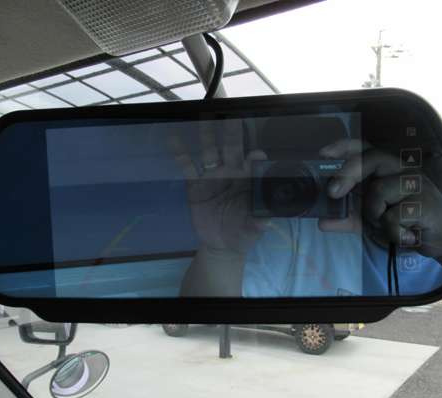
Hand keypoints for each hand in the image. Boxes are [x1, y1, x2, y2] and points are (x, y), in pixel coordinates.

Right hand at [169, 120, 269, 256]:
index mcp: (248, 180)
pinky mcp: (195, 184)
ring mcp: (213, 176)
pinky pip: (188, 166)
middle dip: (231, 129)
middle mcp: (231, 172)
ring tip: (204, 114)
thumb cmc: (243, 233)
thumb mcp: (252, 229)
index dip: (254, 156)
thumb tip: (267, 220)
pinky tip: (174, 139)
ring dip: (207, 134)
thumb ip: (258, 223)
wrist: (222, 244)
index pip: (253, 162)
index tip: (255, 154)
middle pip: (231, 147)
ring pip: (210, 150)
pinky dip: (181, 153)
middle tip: (230, 110)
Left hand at [318, 139, 441, 271]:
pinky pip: (392, 217)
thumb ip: (348, 218)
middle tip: (332, 192)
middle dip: (348, 174)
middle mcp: (401, 169)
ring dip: (375, 215)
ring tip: (388, 224)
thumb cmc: (403, 221)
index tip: (323, 153)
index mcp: (386, 168)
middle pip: (371, 159)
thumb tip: (322, 222)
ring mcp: (415, 183)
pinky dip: (392, 232)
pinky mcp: (426, 202)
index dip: (344, 146)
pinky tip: (406, 234)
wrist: (439, 239)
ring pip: (379, 191)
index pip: (365, 147)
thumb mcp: (370, 219)